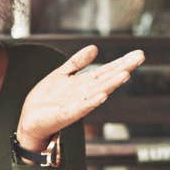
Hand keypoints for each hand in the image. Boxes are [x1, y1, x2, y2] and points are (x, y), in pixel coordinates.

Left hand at [16, 45, 144, 151]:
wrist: (30, 121)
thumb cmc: (47, 101)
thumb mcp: (61, 74)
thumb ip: (77, 62)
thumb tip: (95, 48)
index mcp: (84, 84)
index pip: (106, 71)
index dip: (122, 62)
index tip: (138, 54)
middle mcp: (84, 94)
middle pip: (107, 79)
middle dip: (123, 68)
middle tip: (139, 57)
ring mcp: (76, 104)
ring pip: (97, 92)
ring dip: (111, 84)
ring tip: (125, 74)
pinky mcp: (65, 115)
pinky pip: (80, 108)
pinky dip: (91, 102)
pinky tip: (102, 95)